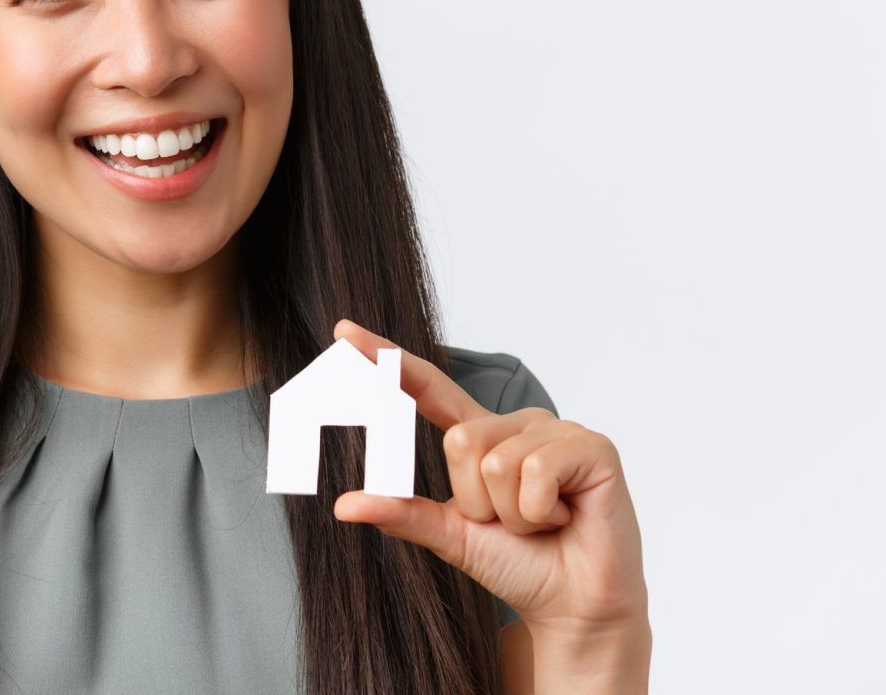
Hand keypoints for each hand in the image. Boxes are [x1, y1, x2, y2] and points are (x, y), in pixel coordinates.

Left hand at [330, 319, 648, 642]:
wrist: (574, 604)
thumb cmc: (519, 564)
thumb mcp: (450, 536)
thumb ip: (402, 513)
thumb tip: (345, 505)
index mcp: (481, 437)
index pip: (429, 388)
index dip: (389, 360)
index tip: (344, 333)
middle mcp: (516, 424)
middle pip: (460, 442)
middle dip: (478, 501)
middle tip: (513, 522)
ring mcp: (556, 430)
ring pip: (497, 464)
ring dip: (512, 514)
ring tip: (543, 522)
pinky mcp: (592, 447)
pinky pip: (536, 473)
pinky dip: (541, 512)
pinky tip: (566, 517)